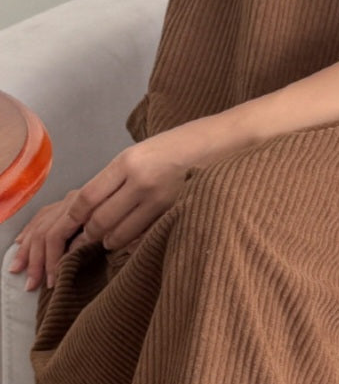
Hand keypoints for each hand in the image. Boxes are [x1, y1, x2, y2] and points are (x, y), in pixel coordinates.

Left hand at [8, 128, 199, 290]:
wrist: (223, 142)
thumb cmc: (182, 144)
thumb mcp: (143, 151)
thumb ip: (120, 176)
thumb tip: (95, 205)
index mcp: (127, 161)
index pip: (87, 197)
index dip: (74, 218)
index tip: (70, 226)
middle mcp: (140, 180)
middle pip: (100, 219)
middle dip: (90, 235)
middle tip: (87, 240)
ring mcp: (160, 198)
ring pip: (121, 233)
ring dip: (110, 241)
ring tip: (109, 242)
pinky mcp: (176, 212)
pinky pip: (145, 235)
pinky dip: (134, 241)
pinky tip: (133, 240)